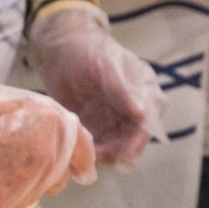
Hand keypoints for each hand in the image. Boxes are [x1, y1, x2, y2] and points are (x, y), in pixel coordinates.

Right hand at [0, 65, 93, 207]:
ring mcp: (27, 182)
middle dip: (36, 176)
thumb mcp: (12, 102)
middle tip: (0, 158)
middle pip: (53, 181)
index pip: (81, 149)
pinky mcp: (3, 202)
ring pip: (25, 197)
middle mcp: (49, 154)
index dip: (80, 162)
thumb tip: (61, 157)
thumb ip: (40, 126)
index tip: (82, 172)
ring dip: (8, 188)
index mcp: (54, 121)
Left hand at [23, 7, 157, 167]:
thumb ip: (123, 91)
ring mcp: (115, 120)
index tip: (125, 156)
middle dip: (119, 153)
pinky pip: (98, 146)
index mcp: (145, 91)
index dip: (139, 141)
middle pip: (133, 140)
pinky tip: (77, 152)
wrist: (59, 50)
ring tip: (85, 154)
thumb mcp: (107, 67)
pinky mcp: (97, 128)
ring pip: (116, 148)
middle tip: (98, 157)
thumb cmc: (87, 50)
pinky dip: (90, 152)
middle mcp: (134, 109)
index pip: (149, 122)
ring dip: (103, 155)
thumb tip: (143, 114)